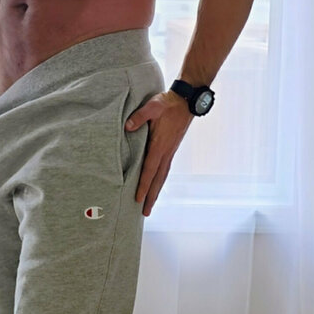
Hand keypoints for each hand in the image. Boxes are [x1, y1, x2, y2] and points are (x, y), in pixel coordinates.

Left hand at [125, 90, 192, 215]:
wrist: (186, 100)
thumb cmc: (167, 103)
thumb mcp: (152, 107)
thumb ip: (139, 117)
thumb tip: (127, 127)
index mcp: (160, 145)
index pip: (149, 170)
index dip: (143, 185)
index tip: (138, 198)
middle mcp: (166, 152)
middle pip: (157, 180)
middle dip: (151, 196)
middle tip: (145, 212)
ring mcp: (170, 152)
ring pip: (162, 176)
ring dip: (156, 191)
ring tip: (150, 204)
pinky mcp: (171, 149)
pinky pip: (165, 169)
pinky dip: (159, 180)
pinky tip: (156, 184)